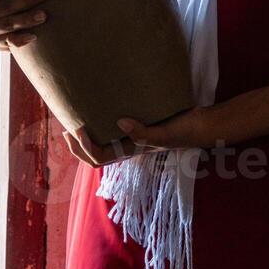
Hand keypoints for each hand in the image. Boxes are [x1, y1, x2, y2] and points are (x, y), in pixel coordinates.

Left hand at [62, 105, 206, 167]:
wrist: (202, 125)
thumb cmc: (184, 131)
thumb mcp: (164, 134)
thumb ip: (143, 133)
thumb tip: (120, 123)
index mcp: (130, 152)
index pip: (98, 158)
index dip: (83, 148)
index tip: (77, 129)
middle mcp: (127, 146)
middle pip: (94, 155)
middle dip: (76, 146)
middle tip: (66, 128)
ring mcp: (131, 137)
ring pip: (100, 143)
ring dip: (84, 138)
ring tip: (73, 122)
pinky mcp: (138, 124)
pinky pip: (112, 129)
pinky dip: (99, 124)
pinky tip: (96, 110)